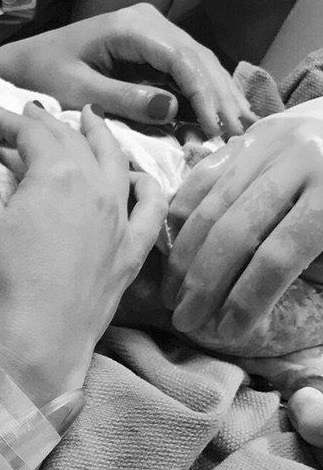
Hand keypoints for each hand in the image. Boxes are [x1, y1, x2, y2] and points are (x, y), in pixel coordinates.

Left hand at [0, 4, 254, 138]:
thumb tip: (174, 110)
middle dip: (220, 96)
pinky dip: (202, 92)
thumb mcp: (78, 92)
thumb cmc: (39, 76)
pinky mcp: (149, 45)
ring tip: (241, 127)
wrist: (18, 63)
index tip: (218, 126)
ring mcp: (150, 30)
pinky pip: (183, 68)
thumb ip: (124, 99)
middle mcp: (147, 20)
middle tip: (242, 132)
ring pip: (197, 62)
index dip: (205, 94)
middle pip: (197, 58)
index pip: (181, 59)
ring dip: (218, 94)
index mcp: (129, 26)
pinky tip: (220, 115)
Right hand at [0, 103, 166, 401]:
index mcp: (57, 173)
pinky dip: (144, 183)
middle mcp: (97, 186)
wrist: (40, 337)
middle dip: (46, 123)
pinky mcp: (132, 248)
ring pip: (115, 161)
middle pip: (72, 140)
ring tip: (88, 120)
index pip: (33, 131)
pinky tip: (134, 176)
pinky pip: (149, 206)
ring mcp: (121, 217)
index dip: (10, 120)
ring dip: (99, 136)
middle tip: (27, 117)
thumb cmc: (1, 277)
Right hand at [163, 112, 322, 343]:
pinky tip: (173, 252)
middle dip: (205, 284)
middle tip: (186, 320)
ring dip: (184, 258)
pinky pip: (201, 180)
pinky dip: (182, 218)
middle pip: (236, 233)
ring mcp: (266, 146)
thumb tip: (266, 304)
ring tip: (172, 295)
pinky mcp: (245, 138)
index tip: (227, 331)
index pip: (280, 257)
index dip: (248, 299)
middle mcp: (297, 163)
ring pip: (211, 208)